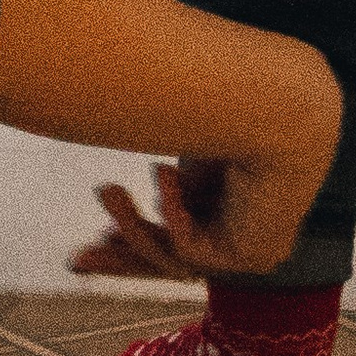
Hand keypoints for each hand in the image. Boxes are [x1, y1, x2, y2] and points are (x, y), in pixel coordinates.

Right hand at [68, 53, 343, 280]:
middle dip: (123, 258)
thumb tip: (148, 199)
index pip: (175, 231)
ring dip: (134, 228)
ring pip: (175, 259)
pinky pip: (193, 248)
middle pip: (172, 260)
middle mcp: (243, 225)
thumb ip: (171, 181)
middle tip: (76, 260)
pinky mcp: (256, 256)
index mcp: (230, 198)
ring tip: (106, 188)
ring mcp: (252, 244)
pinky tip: (164, 172)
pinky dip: (174, 210)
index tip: (92, 236)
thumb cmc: (234, 95)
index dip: (131, 236)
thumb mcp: (186, 141)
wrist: (279, 97)